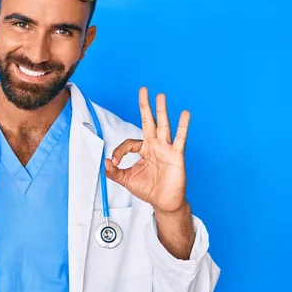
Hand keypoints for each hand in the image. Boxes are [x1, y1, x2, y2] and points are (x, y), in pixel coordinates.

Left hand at [105, 87, 188, 213]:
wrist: (164, 202)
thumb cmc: (148, 190)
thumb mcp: (126, 180)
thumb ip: (114, 172)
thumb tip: (106, 162)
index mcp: (143, 150)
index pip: (129, 142)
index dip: (120, 151)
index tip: (115, 162)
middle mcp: (155, 145)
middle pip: (148, 122)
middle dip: (145, 106)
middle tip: (143, 89)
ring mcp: (166, 149)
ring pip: (163, 126)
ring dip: (161, 111)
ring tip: (160, 96)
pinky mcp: (176, 155)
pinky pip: (180, 139)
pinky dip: (183, 126)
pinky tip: (185, 114)